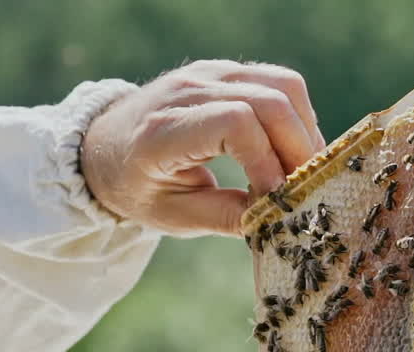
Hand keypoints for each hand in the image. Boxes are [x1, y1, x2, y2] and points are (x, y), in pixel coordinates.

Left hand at [80, 60, 324, 236]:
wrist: (108, 148)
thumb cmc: (139, 187)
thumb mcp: (174, 216)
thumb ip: (225, 217)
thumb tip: (277, 217)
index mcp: (165, 129)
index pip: (237, 124)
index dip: (268, 162)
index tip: (274, 199)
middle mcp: (189, 89)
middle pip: (270, 101)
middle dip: (298, 151)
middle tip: (305, 192)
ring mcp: (210, 72)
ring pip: (284, 86)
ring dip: (304, 132)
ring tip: (301, 173)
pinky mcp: (226, 71)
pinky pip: (278, 83)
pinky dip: (296, 118)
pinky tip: (290, 153)